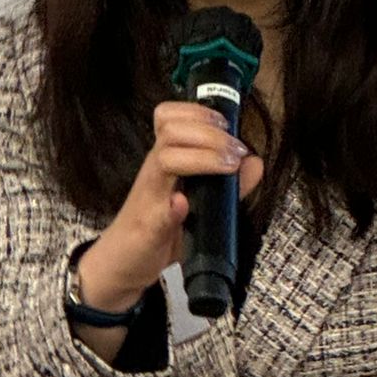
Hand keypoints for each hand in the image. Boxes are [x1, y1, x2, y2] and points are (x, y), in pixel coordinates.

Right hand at [74, 103, 264, 313]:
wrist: (122, 265)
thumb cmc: (159, 231)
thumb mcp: (198, 204)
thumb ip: (227, 185)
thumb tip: (254, 162)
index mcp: (165, 162)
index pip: (170, 118)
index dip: (199, 112)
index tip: (226, 125)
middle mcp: (154, 173)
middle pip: (171, 130)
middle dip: (209, 133)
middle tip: (235, 151)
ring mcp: (148, 199)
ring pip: (164, 159)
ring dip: (200, 158)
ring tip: (226, 167)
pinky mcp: (146, 229)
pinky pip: (157, 214)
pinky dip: (173, 208)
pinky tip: (184, 204)